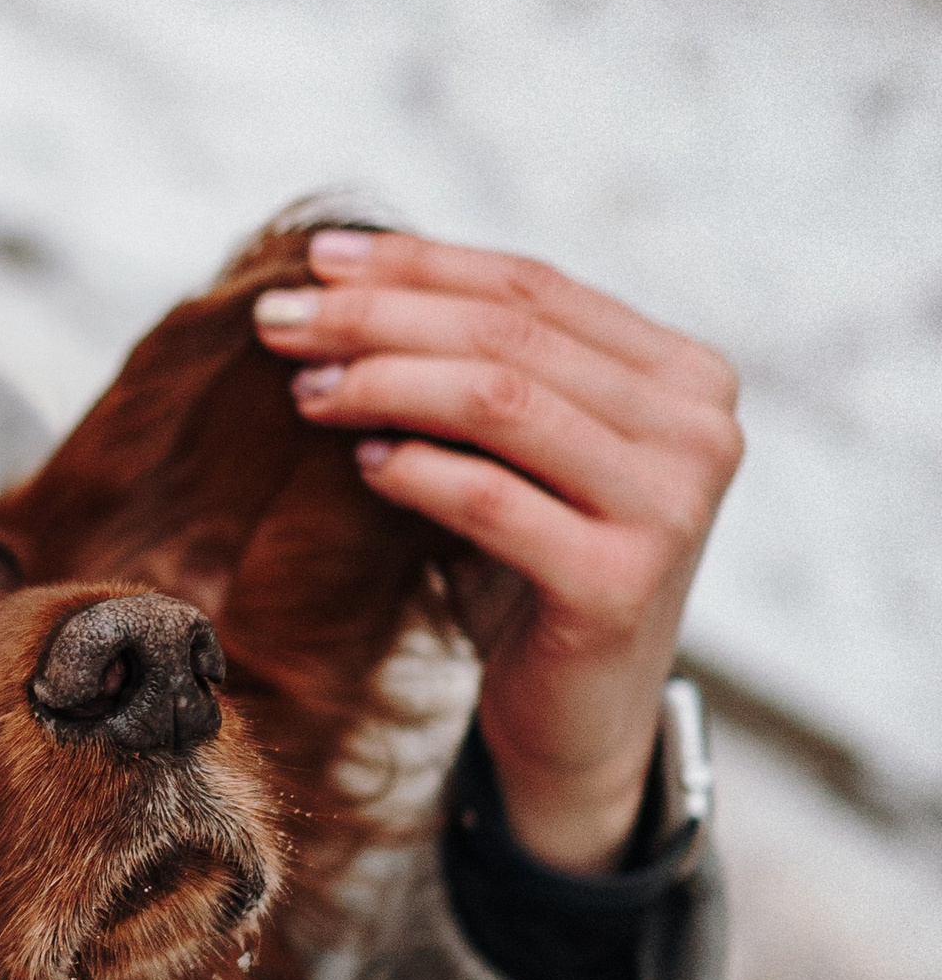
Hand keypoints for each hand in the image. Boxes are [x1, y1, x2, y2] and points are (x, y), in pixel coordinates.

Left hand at [253, 228, 741, 871]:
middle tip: (279, 319)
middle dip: (379, 316)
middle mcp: (699, 430)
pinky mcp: (621, 584)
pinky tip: (361, 463)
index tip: (317, 259)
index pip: (532, 286)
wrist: (574, 720)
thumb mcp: (514, 451)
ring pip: (500, 401)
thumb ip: (475, 365)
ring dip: (383, 382)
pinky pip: (492, 500)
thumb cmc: (530, 568)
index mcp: (684, 375)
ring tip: (306, 387)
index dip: (417, 264)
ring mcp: (671, 507)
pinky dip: (415, 471)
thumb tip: (337, 277)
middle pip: (509, 335)